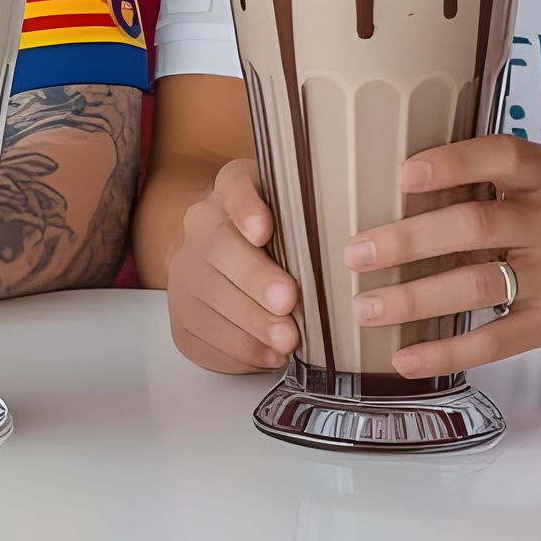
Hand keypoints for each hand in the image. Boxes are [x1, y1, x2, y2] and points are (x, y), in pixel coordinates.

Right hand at [166, 158, 300, 376]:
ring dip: (250, 324)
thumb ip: (316, 216)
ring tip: (286, 340)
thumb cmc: (278, 241)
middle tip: (288, 301)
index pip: (235, 187)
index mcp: (232, 191)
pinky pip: (201, 335)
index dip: (247, 208)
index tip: (264, 229)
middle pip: (219, 248)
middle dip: (255, 279)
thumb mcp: (297, 215)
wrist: (229, 263)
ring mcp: (185, 273)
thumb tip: (358, 241)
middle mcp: (201, 227)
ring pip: (208, 298)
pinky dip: (237, 350)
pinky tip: (266, 353)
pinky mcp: (182, 316)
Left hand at [343, 135, 540, 380]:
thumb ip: (499, 187)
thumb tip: (403, 191)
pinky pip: (496, 338)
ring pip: (476, 283)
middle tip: (355, 254)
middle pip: (474, 223)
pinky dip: (446, 349)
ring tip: (365, 308)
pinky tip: (407, 357)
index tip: (401, 175)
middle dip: (407, 239)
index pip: (500, 156)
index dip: (451, 162)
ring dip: (413, 297)